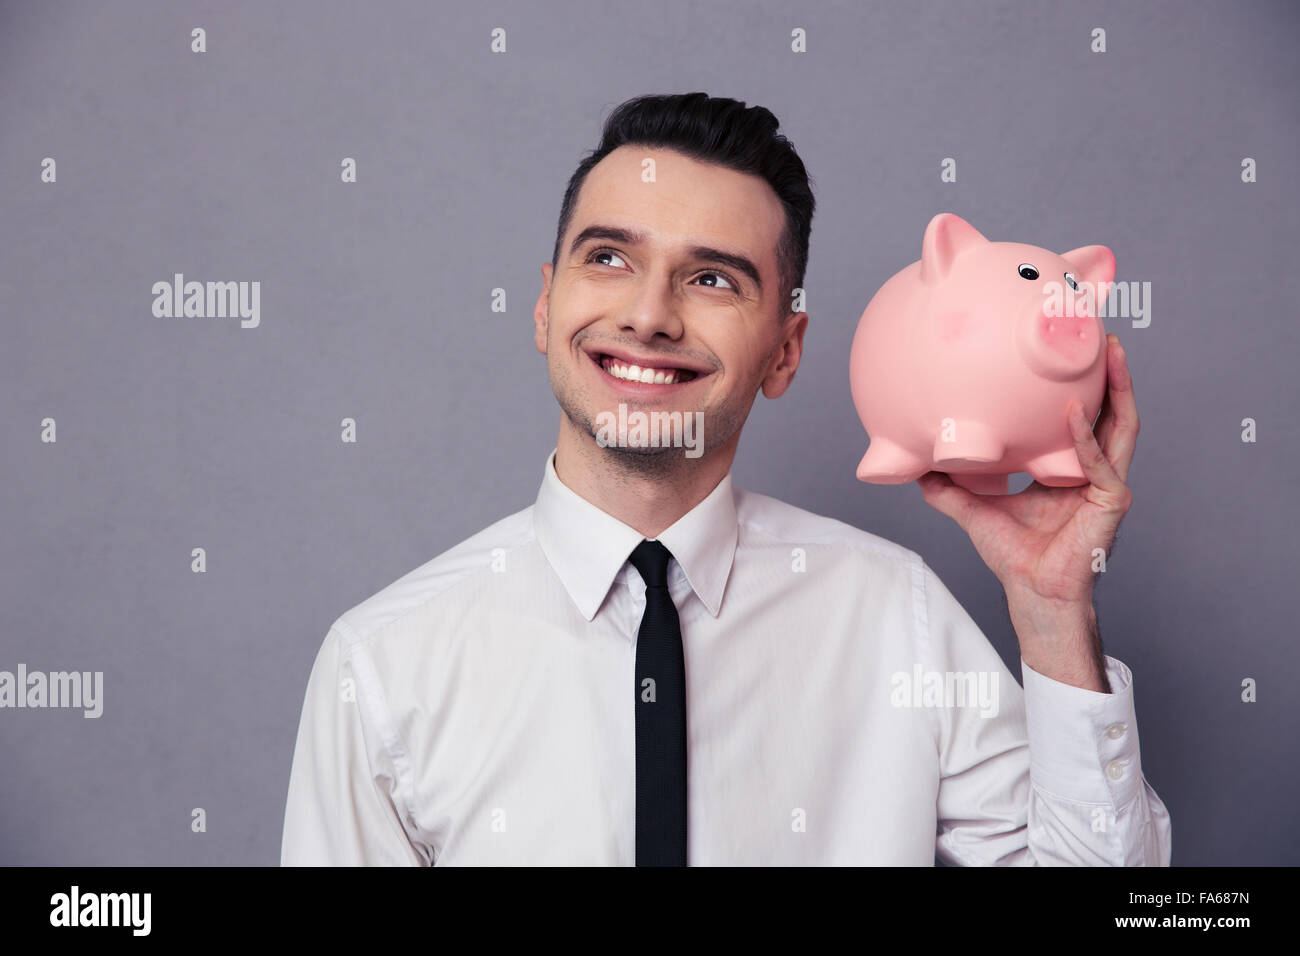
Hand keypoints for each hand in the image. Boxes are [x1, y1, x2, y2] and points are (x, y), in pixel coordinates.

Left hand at [916, 335, 1137, 678]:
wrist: (1032, 593)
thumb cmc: (1013, 555)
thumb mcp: (973, 509)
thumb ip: (947, 486)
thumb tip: (916, 465)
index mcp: (1070, 467)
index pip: (1083, 416)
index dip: (1082, 386)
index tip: (1073, 350)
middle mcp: (1095, 470)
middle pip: (1112, 412)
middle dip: (1112, 374)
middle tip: (1103, 334)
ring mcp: (1108, 485)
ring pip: (1122, 427)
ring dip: (1119, 390)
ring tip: (1110, 355)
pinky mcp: (1111, 502)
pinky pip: (1098, 463)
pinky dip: (1085, 437)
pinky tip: (1072, 413)